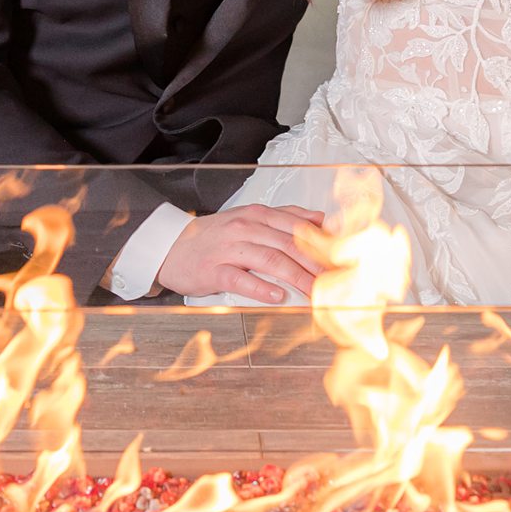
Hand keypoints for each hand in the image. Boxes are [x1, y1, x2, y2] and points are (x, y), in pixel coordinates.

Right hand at [155, 205, 325, 302]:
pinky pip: (241, 279)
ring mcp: (229, 249)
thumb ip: (284, 218)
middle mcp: (245, 228)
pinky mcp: (214, 270)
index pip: (297, 227)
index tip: (340, 259)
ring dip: (297, 278)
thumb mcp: (249, 218)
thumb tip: (320, 221)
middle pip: (289, 245)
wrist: (170, 246)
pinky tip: (278, 297)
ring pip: (271, 260)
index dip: (322, 244)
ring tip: (315, 293)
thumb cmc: (213, 237)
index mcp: (256, 214)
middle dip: (316, 265)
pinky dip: (262, 289)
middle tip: (335, 281)